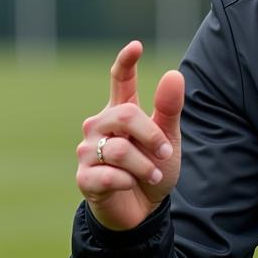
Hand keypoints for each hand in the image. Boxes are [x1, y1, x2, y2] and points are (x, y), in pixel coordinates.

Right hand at [76, 40, 184, 230]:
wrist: (142, 210)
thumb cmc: (153, 169)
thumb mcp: (169, 139)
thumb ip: (169, 109)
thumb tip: (173, 74)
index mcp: (120, 112)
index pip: (119, 80)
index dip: (126, 61)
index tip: (136, 46)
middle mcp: (99, 126)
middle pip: (125, 115)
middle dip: (151, 135)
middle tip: (166, 152)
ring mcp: (87, 151)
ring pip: (119, 149)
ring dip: (144, 165)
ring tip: (152, 175)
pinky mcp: (84, 177)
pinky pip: (109, 174)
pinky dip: (128, 182)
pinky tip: (129, 185)